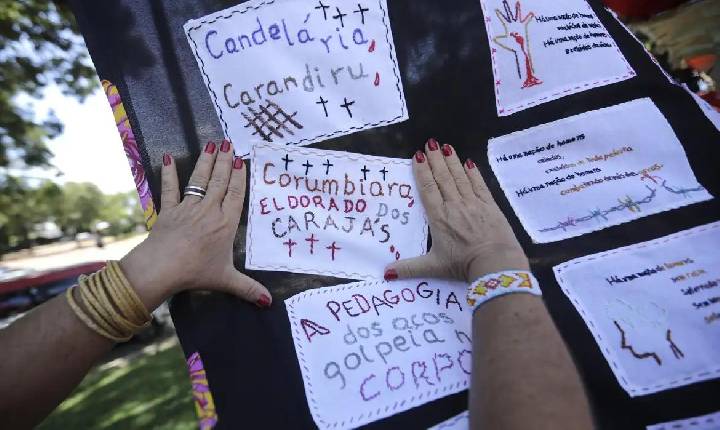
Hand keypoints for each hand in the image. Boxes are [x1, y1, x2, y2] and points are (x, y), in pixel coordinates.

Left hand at [119, 140, 271, 310]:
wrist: (162, 267)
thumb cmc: (196, 272)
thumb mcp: (226, 280)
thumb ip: (248, 289)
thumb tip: (269, 303)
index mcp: (225, 224)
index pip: (236, 195)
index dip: (240, 177)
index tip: (242, 160)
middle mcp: (209, 211)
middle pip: (220, 182)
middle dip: (225, 162)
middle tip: (229, 143)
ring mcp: (188, 208)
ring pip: (199, 181)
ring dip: (206, 162)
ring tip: (211, 144)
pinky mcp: (168, 210)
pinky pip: (170, 189)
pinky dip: (170, 174)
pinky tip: (170, 158)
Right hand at [384, 138, 527, 282]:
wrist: (494, 263)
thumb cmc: (462, 265)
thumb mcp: (433, 267)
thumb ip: (409, 268)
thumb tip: (385, 273)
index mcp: (439, 218)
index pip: (428, 189)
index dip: (422, 171)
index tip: (418, 156)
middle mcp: (454, 205)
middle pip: (443, 178)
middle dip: (436, 160)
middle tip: (430, 143)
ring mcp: (473, 203)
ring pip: (460, 178)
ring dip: (452, 161)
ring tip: (446, 147)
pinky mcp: (490, 206)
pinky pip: (479, 185)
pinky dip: (473, 173)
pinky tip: (469, 162)